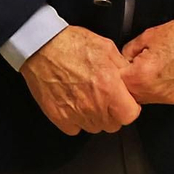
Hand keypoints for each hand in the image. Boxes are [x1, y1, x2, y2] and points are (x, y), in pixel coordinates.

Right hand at [20, 25, 140, 134]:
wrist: (42, 47)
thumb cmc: (72, 44)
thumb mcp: (107, 47)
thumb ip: (122, 66)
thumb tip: (131, 76)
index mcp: (109, 87)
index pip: (130, 115)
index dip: (130, 108)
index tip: (126, 102)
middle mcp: (93, 104)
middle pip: (113, 125)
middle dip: (114, 114)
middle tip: (108, 99)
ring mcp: (75, 113)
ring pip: (94, 128)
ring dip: (96, 118)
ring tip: (90, 100)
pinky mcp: (58, 117)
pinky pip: (74, 129)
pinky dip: (76, 121)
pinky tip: (75, 105)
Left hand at [120, 15, 173, 104]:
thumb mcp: (147, 36)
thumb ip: (128, 51)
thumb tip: (120, 61)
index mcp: (142, 75)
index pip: (116, 83)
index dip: (116, 72)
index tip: (120, 66)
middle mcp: (154, 91)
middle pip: (127, 95)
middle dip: (127, 83)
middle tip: (134, 67)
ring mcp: (166, 97)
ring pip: (142, 99)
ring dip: (140, 88)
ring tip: (149, 70)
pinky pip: (158, 98)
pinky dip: (156, 89)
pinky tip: (162, 74)